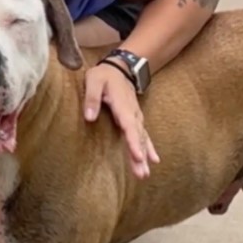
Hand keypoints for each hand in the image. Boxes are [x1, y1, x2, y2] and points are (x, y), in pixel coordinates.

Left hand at [83, 62, 159, 178]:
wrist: (120, 68)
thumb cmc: (104, 75)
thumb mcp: (93, 80)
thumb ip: (92, 98)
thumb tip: (89, 117)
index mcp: (122, 104)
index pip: (129, 125)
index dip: (134, 141)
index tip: (137, 156)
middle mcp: (132, 113)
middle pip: (137, 136)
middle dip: (140, 155)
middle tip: (141, 173)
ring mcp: (136, 117)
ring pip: (142, 138)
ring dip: (144, 156)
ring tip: (144, 174)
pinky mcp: (135, 119)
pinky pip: (144, 135)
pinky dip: (149, 148)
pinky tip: (153, 160)